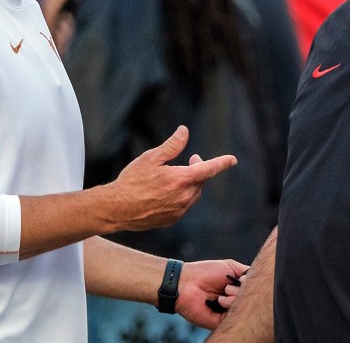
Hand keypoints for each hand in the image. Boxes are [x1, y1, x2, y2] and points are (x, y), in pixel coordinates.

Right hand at [101, 126, 236, 231]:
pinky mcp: (172, 219)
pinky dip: (182, 195)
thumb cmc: (132, 180)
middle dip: (199, 168)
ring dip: (191, 182)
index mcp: (181, 179)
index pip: (209, 169)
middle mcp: (184, 197)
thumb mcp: (151, 158)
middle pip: (201, 180)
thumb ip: (172, 145)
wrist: (117, 209)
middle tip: (191, 159)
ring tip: (176, 175)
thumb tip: (184, 131)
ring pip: (194, 194)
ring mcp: (179, 210)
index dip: (222, 162)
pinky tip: (167, 191)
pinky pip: (184, 205)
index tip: (232, 159)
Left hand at [175, 259, 248, 329]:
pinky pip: (235, 316)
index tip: (243, 278)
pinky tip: (220, 300)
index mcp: (238, 287)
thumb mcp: (230, 266)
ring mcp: (230, 311)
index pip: (254, 288)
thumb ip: (247, 272)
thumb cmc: (206, 272)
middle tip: (229, 286)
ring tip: (222, 292)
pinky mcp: (223, 322)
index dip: (252, 283)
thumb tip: (260, 277)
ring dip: (234, 297)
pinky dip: (229, 306)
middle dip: (243, 290)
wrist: (187, 283)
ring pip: (244, 306)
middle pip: (251, 297)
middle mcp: (236, 300)